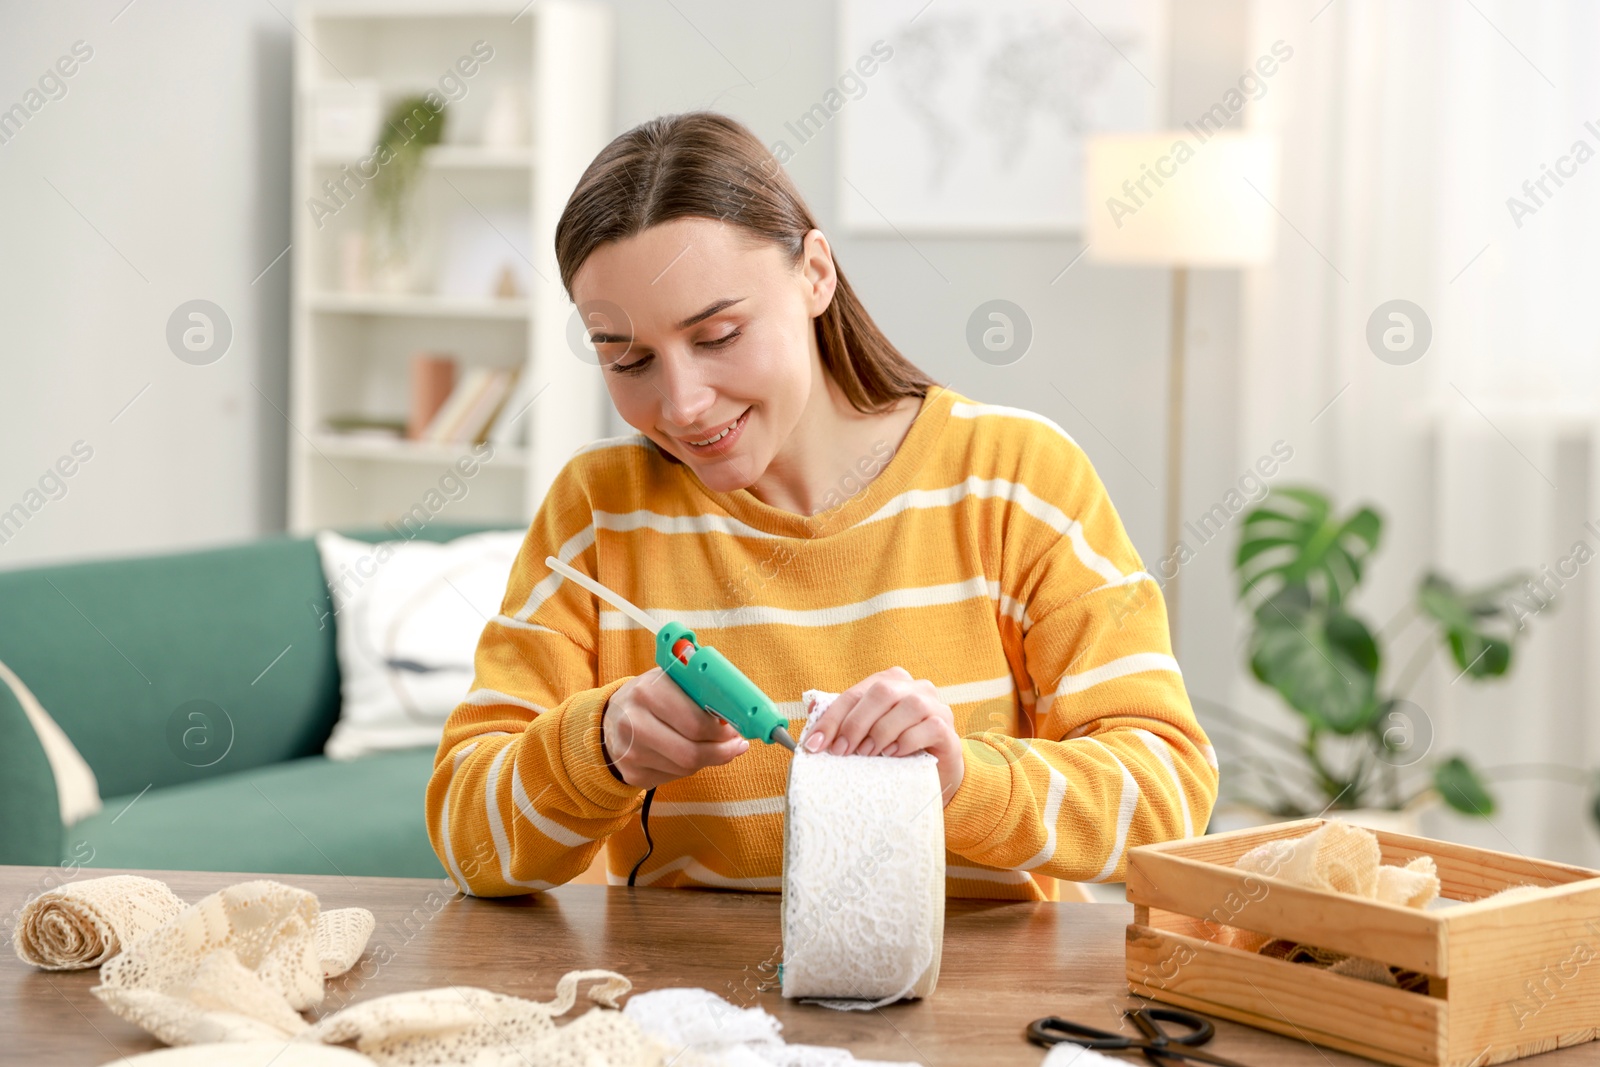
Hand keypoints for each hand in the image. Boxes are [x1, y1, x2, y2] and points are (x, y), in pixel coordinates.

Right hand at [602, 668, 748, 788]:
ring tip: (711, 746)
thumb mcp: (673, 681)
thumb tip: (738, 715)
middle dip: (721, 751)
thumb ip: (703, 692)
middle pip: (691, 753)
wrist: (611, 718)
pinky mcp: (632, 774)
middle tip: (735, 745)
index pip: (696, 722)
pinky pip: (674, 777)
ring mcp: (630, 753)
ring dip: (707, 759)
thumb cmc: (653, 697)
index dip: (722, 731)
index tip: (735, 729)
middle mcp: (633, 723)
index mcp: (647, 691)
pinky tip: (684, 753)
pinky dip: (687, 768)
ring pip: (686, 768)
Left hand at [802, 667, 964, 804]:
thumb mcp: (865, 735)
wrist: (934, 771)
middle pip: (881, 693)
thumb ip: (842, 720)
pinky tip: (894, 754)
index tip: (815, 744)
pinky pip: (928, 727)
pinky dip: (906, 742)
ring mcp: (934, 705)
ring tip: (869, 754)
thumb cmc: (894, 749)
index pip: (854, 693)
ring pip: (907, 706)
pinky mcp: (947, 727)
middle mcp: (914, 687)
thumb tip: (811, 709)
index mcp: (890, 681)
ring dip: (882, 732)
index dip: (831, 718)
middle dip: (856, 723)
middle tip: (842, 751)